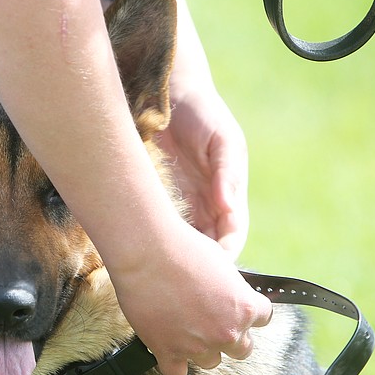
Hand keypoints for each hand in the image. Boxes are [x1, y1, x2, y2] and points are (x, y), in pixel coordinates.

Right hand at [108, 215, 272, 374]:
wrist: (145, 252)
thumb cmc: (183, 248)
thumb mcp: (222, 263)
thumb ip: (231, 290)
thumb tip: (228, 299)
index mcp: (245, 308)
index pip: (262, 318)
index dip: (246, 311)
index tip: (233, 305)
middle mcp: (226, 332)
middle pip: (242, 349)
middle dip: (228, 334)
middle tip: (209, 319)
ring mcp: (198, 346)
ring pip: (210, 362)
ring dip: (201, 348)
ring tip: (183, 327)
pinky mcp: (168, 353)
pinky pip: (177, 373)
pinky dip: (173, 362)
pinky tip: (167, 345)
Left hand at [154, 84, 249, 259]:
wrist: (168, 93)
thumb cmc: (203, 113)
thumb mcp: (223, 140)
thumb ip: (227, 173)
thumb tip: (229, 206)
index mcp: (228, 194)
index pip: (231, 236)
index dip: (225, 256)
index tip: (213, 271)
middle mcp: (207, 204)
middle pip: (207, 247)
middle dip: (200, 266)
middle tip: (183, 281)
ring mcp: (183, 203)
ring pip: (183, 242)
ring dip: (176, 258)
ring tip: (160, 271)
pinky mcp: (159, 197)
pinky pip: (158, 226)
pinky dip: (154, 240)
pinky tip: (142, 249)